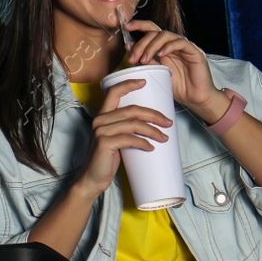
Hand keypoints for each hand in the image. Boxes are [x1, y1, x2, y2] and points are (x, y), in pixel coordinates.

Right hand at [73, 78, 173, 198]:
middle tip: (168, 122)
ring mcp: (101, 131)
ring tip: (164, 137)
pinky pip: (130, 139)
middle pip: (131, 110)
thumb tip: (151, 123)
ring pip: (133, 124)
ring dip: (153, 130)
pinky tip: (151, 147)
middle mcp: (99, 120)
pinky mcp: (104, 143)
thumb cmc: (106, 159)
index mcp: (102, 116)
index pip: (114, 92)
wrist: (93, 179)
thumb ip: (125, 128)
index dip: (129, 84)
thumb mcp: (115, 139)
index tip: (144, 81)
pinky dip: (143, 142)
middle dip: (154, 115)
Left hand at [124, 21, 224, 121]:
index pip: (151, 30)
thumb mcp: (156, 72)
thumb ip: (145, 59)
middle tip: (132, 57)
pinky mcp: (194, 52)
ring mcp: (184, 47)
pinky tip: (160, 55)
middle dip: (141, 43)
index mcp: (164, 46)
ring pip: (165, 35)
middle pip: (155, 32)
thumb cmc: (178, 87)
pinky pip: (180, 43)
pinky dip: (168, 46)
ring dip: (151, 46)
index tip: (126, 26)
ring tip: (144, 59)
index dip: (139, 25)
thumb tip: (129, 46)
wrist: (195, 98)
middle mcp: (174, 44)